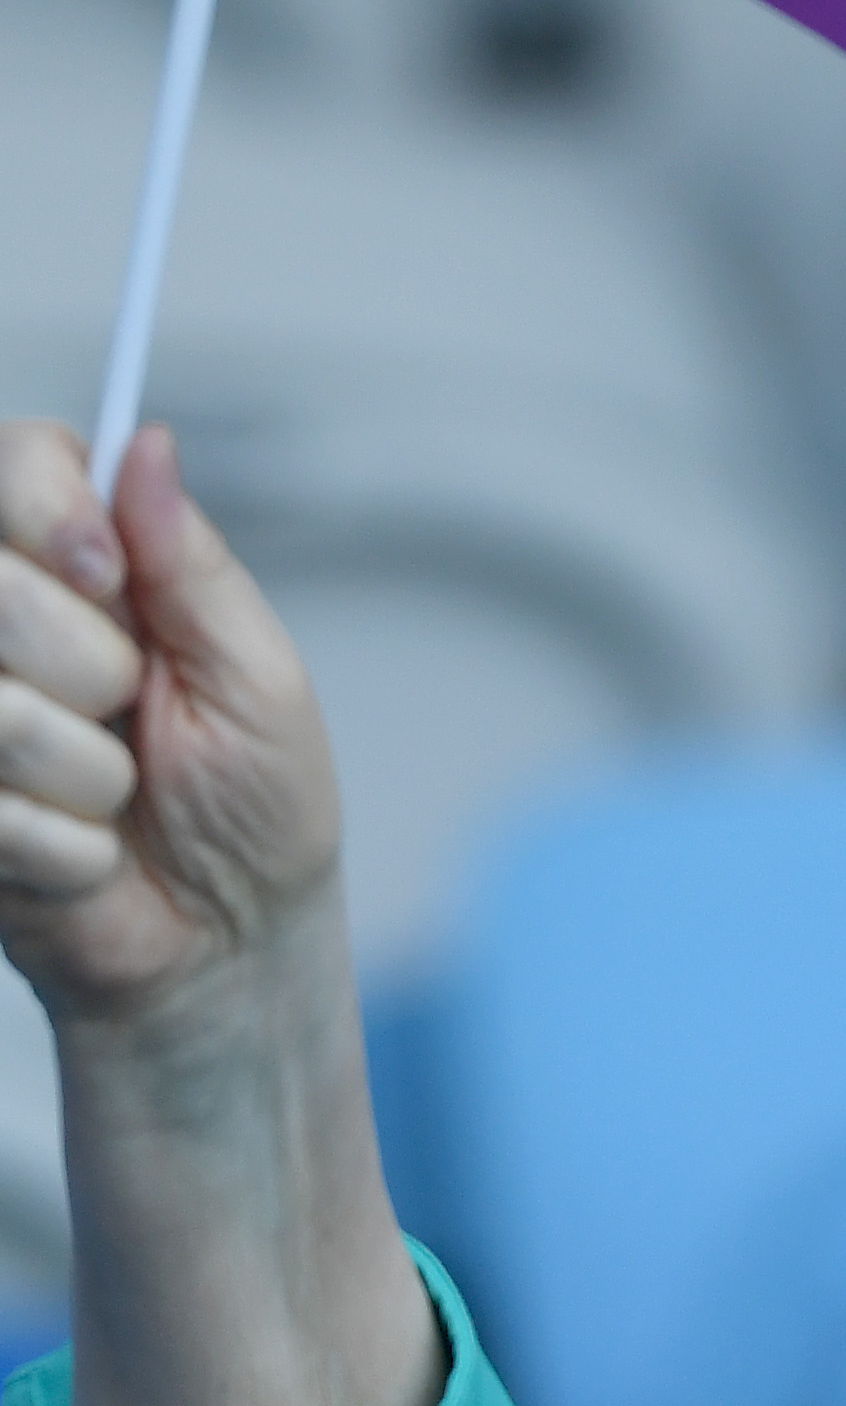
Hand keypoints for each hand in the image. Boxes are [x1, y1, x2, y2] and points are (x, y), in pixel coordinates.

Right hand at [0, 417, 438, 1405]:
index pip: (13, 460)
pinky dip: (50, 840)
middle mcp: (0, 624)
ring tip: (114, 801)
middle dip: (84, 664)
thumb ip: (188, 561)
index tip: (110, 582)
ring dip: (77, 768)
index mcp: (78, 565)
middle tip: (133, 721)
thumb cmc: (258, 820)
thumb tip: (143, 444)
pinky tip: (76, 856)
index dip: (48, 514)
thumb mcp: (257, 677)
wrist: (223, 961)